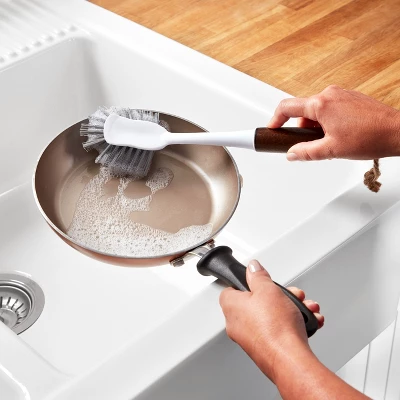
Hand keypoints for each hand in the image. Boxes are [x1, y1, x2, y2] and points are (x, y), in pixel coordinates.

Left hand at [219, 260, 323, 383]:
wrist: (290, 359)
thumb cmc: (275, 327)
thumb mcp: (268, 289)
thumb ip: (258, 276)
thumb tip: (253, 268)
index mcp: (231, 306)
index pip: (231, 289)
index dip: (246, 282)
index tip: (259, 280)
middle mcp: (238, 324)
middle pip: (257, 302)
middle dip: (278, 296)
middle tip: (289, 295)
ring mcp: (252, 338)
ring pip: (272, 316)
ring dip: (290, 309)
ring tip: (304, 308)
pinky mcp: (266, 349)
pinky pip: (279, 331)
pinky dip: (293, 325)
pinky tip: (306, 322)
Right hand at [268, 85, 399, 160]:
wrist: (397, 131)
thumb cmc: (370, 137)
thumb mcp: (330, 150)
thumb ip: (305, 152)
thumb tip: (292, 154)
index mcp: (321, 104)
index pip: (286, 107)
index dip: (275, 120)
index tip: (272, 129)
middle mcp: (329, 94)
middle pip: (302, 111)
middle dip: (300, 129)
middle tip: (307, 145)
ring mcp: (341, 94)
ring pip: (316, 111)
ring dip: (315, 127)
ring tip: (328, 142)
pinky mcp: (350, 98)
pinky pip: (330, 108)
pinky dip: (327, 121)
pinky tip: (338, 135)